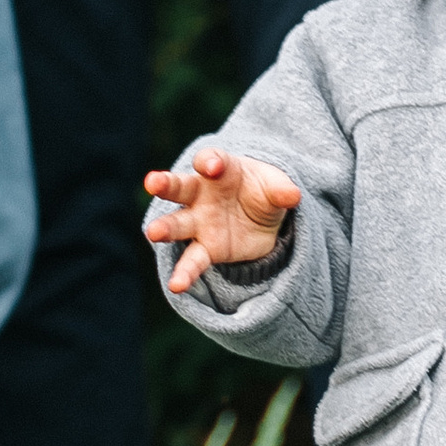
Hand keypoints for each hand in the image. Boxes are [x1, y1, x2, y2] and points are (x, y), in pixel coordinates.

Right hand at [144, 145, 302, 295]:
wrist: (264, 218)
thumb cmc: (263, 190)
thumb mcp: (276, 186)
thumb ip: (281, 190)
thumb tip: (293, 194)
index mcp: (220, 169)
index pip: (209, 159)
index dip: (210, 161)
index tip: (214, 166)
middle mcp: (201, 194)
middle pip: (180, 186)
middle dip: (166, 183)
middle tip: (152, 182)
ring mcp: (200, 222)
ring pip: (178, 222)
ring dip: (165, 227)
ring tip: (154, 233)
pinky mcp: (206, 249)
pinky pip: (193, 260)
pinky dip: (184, 273)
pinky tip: (176, 285)